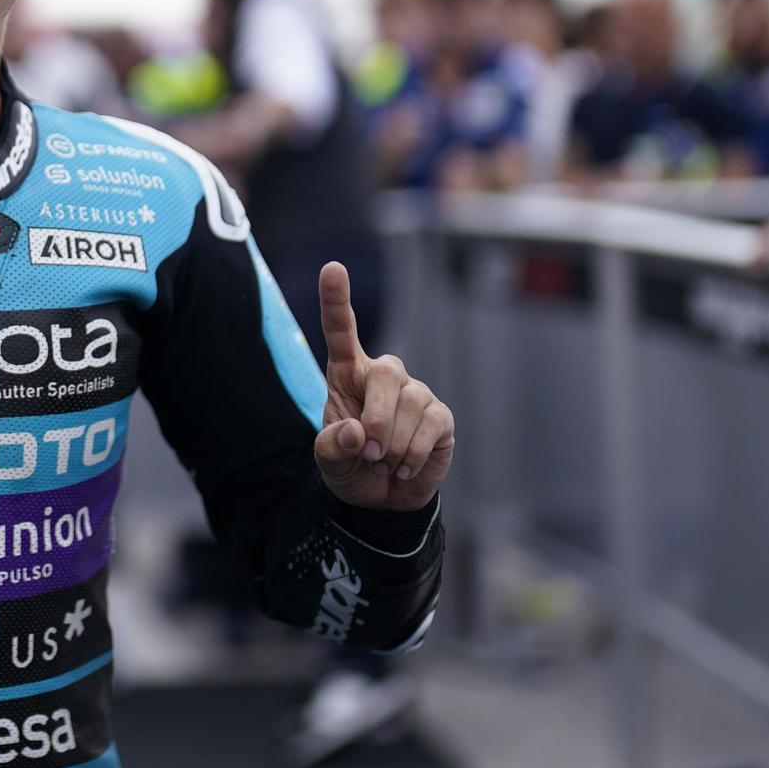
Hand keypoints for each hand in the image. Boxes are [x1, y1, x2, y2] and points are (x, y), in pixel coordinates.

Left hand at [312, 262, 452, 511]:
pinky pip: (431, 426)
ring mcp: (416, 392)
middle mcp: (383, 375)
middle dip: (376, 416)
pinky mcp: (440, 416)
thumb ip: (332, 446)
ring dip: (393, 444)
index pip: (341, 330)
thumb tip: (356, 431)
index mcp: (347, 374)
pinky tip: (404, 467)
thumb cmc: (349, 466)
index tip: (333, 267)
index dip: (337, 300)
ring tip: (384, 461)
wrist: (381, 500)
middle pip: (386, 373)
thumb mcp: (328, 461)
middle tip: (369, 451)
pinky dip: (412, 454)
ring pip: (410, 403)